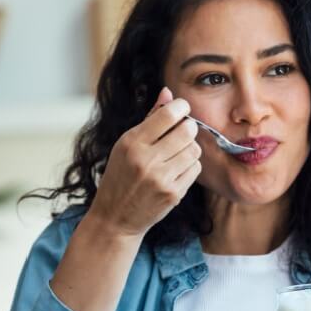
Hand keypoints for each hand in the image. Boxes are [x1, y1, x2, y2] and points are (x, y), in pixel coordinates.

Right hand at [89, 86, 202, 237]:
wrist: (115, 217)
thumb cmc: (120, 176)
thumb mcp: (126, 145)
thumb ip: (150, 119)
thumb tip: (168, 93)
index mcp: (132, 142)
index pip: (168, 114)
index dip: (181, 107)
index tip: (182, 109)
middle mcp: (146, 159)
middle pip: (187, 130)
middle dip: (188, 127)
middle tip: (183, 131)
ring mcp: (161, 178)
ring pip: (194, 150)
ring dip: (189, 148)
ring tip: (177, 153)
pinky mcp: (173, 194)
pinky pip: (195, 169)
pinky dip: (189, 166)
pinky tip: (176, 170)